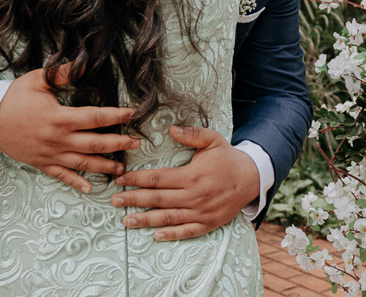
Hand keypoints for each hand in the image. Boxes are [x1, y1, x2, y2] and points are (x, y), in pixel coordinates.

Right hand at [0, 64, 140, 193]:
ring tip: (122, 168)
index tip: (132, 114)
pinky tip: (90, 188)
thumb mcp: (37, 80)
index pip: (96, 118)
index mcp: (60, 118)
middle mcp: (58, 139)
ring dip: (104, 166)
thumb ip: (63, 73)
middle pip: (96, 144)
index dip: (117, 116)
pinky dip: (76, 182)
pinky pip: (62, 176)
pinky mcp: (41, 163)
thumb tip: (84, 62)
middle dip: (119, 144)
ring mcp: (50, 154)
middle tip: (136, 143)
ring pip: (83, 163)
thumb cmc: (12, 97)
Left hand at [112, 126, 259, 240]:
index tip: (121, 179)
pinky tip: (156, 236)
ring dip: (146, 220)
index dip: (137, 179)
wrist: (251, 178)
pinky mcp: (208, 223)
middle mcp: (193, 195)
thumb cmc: (227, 158)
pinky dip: (171, 235)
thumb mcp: (213, 140)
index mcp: (192, 175)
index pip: (158, 178)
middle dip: (134, 199)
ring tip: (126, 221)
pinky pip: (186, 231)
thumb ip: (192, 134)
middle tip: (115, 201)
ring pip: (168, 217)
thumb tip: (171, 129)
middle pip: (158, 199)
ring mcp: (200, 212)